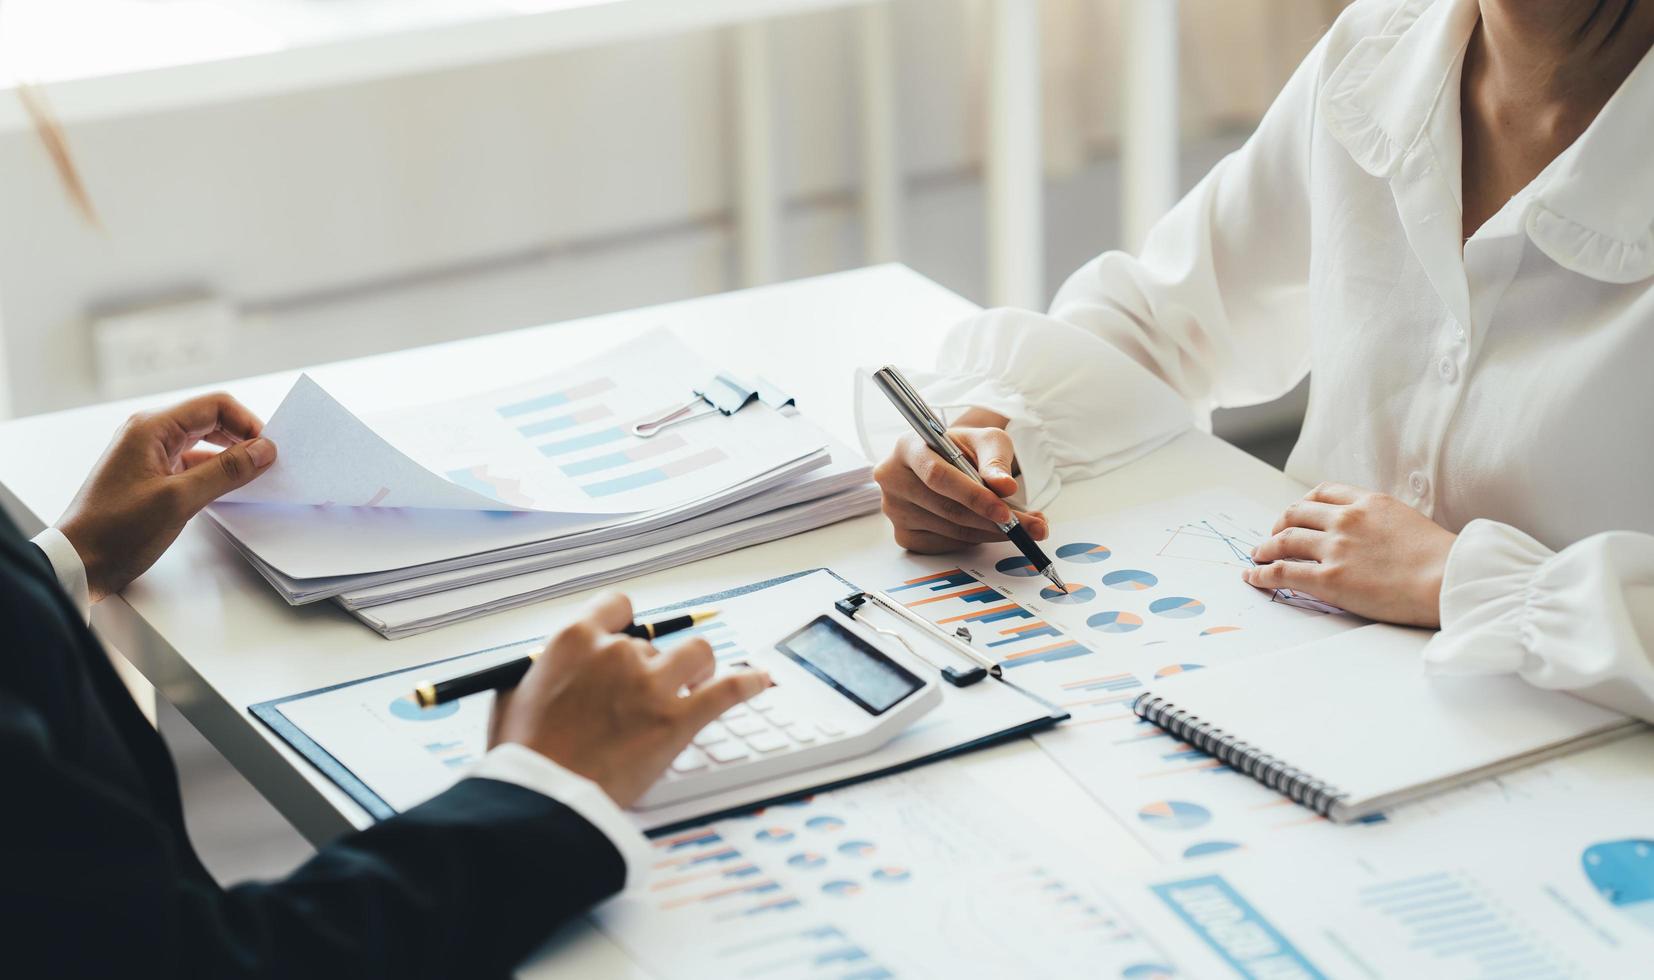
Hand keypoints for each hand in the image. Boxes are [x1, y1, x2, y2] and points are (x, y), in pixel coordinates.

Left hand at [57, 393, 275, 601]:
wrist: (79, 562)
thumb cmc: (115, 530)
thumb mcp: (179, 500)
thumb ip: (225, 471)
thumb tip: (264, 450)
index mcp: (151, 428)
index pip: (215, 406)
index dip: (247, 423)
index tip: (269, 449)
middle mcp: (149, 434)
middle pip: (210, 420)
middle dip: (242, 437)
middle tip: (267, 462)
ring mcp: (149, 454)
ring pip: (203, 442)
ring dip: (230, 455)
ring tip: (253, 475)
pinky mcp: (151, 475)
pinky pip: (192, 462)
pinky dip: (214, 471)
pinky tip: (229, 487)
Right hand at [488, 593, 769, 807]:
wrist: (542, 800)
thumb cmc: (522, 757)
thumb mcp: (512, 697)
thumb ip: (540, 673)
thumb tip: (551, 671)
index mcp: (575, 640)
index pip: (618, 606)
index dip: (627, 624)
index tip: (630, 639)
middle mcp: (617, 653)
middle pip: (653, 643)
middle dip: (652, 668)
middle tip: (645, 698)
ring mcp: (651, 685)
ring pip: (697, 654)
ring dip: (698, 669)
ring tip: (694, 686)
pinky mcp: (678, 720)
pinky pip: (728, 690)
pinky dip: (747, 683)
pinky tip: (760, 681)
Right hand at [872, 408, 1047, 552]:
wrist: (948, 460)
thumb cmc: (965, 448)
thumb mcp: (986, 440)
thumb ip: (995, 460)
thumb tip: (1005, 487)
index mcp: (908, 446)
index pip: (938, 477)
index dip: (973, 497)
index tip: (1006, 512)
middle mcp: (892, 478)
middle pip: (945, 509)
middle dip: (992, 522)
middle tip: (1030, 528)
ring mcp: (894, 510)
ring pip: (949, 530)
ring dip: (989, 533)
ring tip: (1020, 527)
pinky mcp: (903, 534)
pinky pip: (944, 545)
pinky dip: (973, 541)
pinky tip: (988, 529)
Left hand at [1242, 482, 1456, 626]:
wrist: (1450, 579)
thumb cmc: (1441, 559)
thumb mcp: (1409, 521)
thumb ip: (1381, 521)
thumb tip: (1370, 535)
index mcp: (1368, 502)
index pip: (1324, 492)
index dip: (1303, 504)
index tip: (1296, 514)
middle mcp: (1346, 519)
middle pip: (1296, 513)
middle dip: (1278, 524)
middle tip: (1271, 537)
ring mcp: (1336, 547)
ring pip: (1283, 540)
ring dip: (1265, 548)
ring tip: (1257, 556)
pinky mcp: (1329, 578)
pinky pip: (1283, 572)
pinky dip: (1262, 573)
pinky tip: (1254, 577)